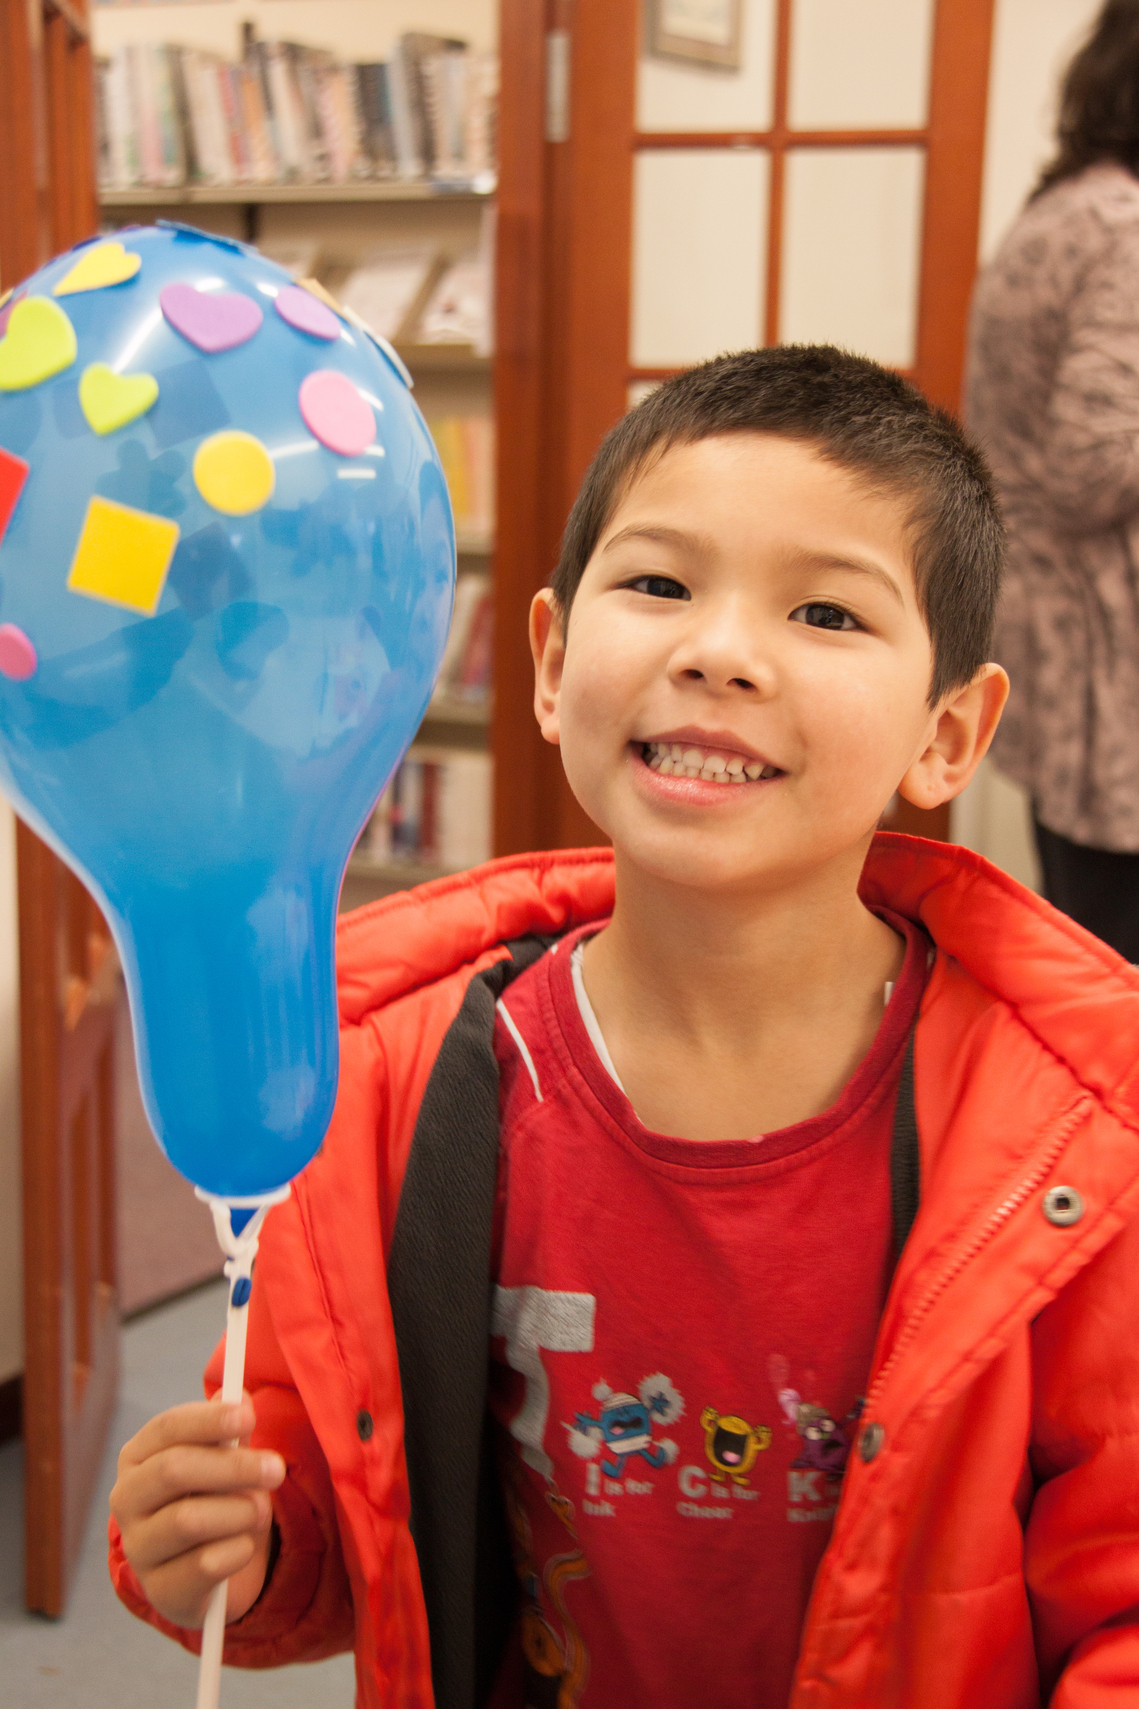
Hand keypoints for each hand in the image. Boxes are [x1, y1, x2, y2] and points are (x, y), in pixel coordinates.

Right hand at [110, 1396, 284, 1629]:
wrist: (210, 1567)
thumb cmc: (215, 1494)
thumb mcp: (223, 1456)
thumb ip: (230, 1428)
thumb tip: (238, 1396)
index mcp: (138, 1456)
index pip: (166, 1428)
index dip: (208, 1420)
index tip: (249, 1416)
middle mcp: (126, 1499)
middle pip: (174, 1470)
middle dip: (233, 1467)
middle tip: (276, 1469)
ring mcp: (138, 1547)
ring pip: (188, 1519)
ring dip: (238, 1511)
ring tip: (260, 1511)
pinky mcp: (159, 1590)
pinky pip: (205, 1565)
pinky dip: (238, 1550)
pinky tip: (244, 1546)